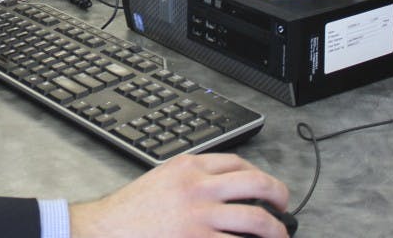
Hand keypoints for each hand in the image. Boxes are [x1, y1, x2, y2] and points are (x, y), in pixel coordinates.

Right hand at [69, 154, 290, 237]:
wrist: (109, 227)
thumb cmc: (132, 208)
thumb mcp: (163, 179)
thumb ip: (191, 179)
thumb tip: (222, 188)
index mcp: (189, 167)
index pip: (237, 162)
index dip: (259, 174)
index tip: (265, 186)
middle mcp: (198, 187)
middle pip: (255, 183)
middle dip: (278, 195)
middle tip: (284, 207)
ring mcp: (200, 215)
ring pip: (255, 218)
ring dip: (276, 229)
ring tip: (280, 235)